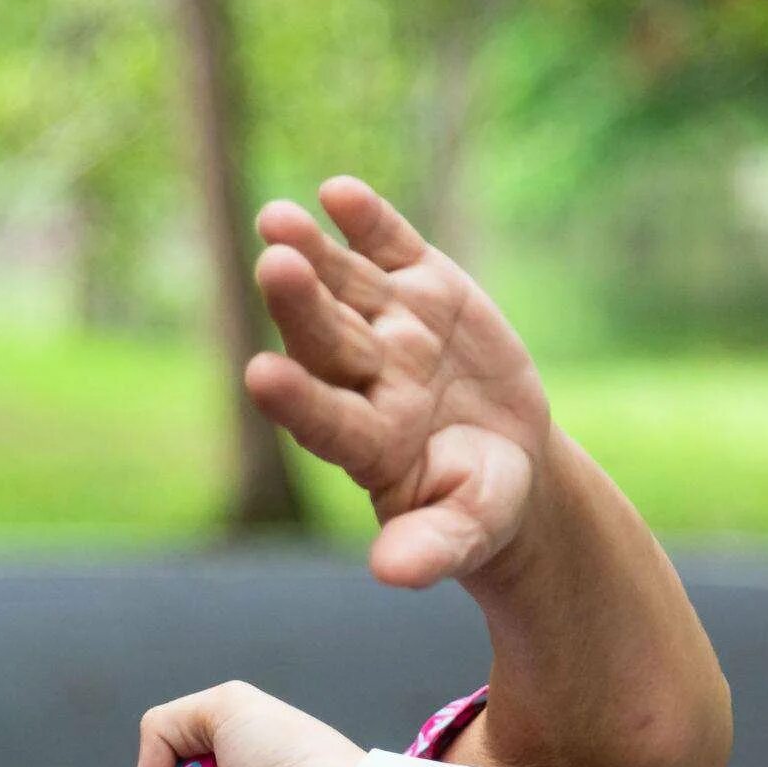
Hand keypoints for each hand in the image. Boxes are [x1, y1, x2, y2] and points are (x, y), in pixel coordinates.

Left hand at [249, 176, 555, 589]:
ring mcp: (392, 328)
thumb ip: (430, 548)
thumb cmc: (478, 507)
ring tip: (278, 220)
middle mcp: (367, 379)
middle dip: (299, 304)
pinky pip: (391, 248)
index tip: (261, 377)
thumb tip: (391, 573)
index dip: (296, 399)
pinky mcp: (424, 287)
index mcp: (369, 443)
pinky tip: (339, 193)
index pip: (324, 420)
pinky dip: (369, 222)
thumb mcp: (467, 532)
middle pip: (327, 339)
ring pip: (345, 285)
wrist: (507, 461)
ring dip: (314, 252)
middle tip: (270, 266)